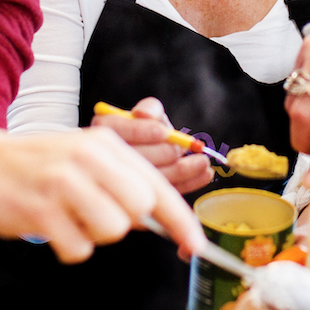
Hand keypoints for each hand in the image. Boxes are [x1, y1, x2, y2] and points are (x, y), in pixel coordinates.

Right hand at [0, 125, 205, 262]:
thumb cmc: (32, 165)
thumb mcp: (79, 157)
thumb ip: (119, 181)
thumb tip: (158, 220)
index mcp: (102, 144)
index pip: (156, 186)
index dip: (181, 220)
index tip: (195, 247)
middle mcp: (86, 158)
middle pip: (139, 210)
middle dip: (122, 222)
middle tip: (90, 214)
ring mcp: (62, 182)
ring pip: (111, 231)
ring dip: (91, 234)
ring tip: (64, 216)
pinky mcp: (39, 209)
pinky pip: (77, 248)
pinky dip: (66, 246)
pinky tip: (46, 226)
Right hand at [91, 98, 214, 193]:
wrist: (147, 152)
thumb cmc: (146, 130)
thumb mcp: (147, 114)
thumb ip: (150, 109)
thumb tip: (144, 114)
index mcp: (104, 130)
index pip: (116, 131)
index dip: (140, 131)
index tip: (163, 132)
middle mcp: (105, 157)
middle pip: (134, 158)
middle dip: (164, 153)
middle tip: (182, 149)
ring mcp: (122, 183)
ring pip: (150, 178)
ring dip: (182, 170)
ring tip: (203, 163)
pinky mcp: (142, 200)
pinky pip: (164, 192)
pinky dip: (188, 183)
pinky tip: (205, 175)